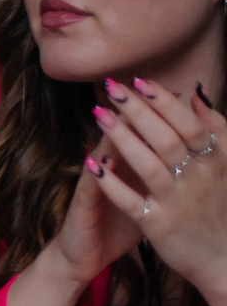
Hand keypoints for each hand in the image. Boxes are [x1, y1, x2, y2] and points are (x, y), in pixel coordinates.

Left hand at [87, 77, 226, 303]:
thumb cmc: (223, 203)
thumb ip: (216, 128)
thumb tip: (197, 91)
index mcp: (217, 161)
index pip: (190, 124)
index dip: (165, 102)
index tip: (141, 81)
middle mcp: (199, 178)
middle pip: (166, 138)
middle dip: (137, 110)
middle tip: (111, 88)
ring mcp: (178, 202)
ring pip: (148, 164)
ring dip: (122, 138)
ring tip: (99, 114)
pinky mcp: (158, 225)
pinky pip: (131, 201)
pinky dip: (112, 183)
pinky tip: (92, 164)